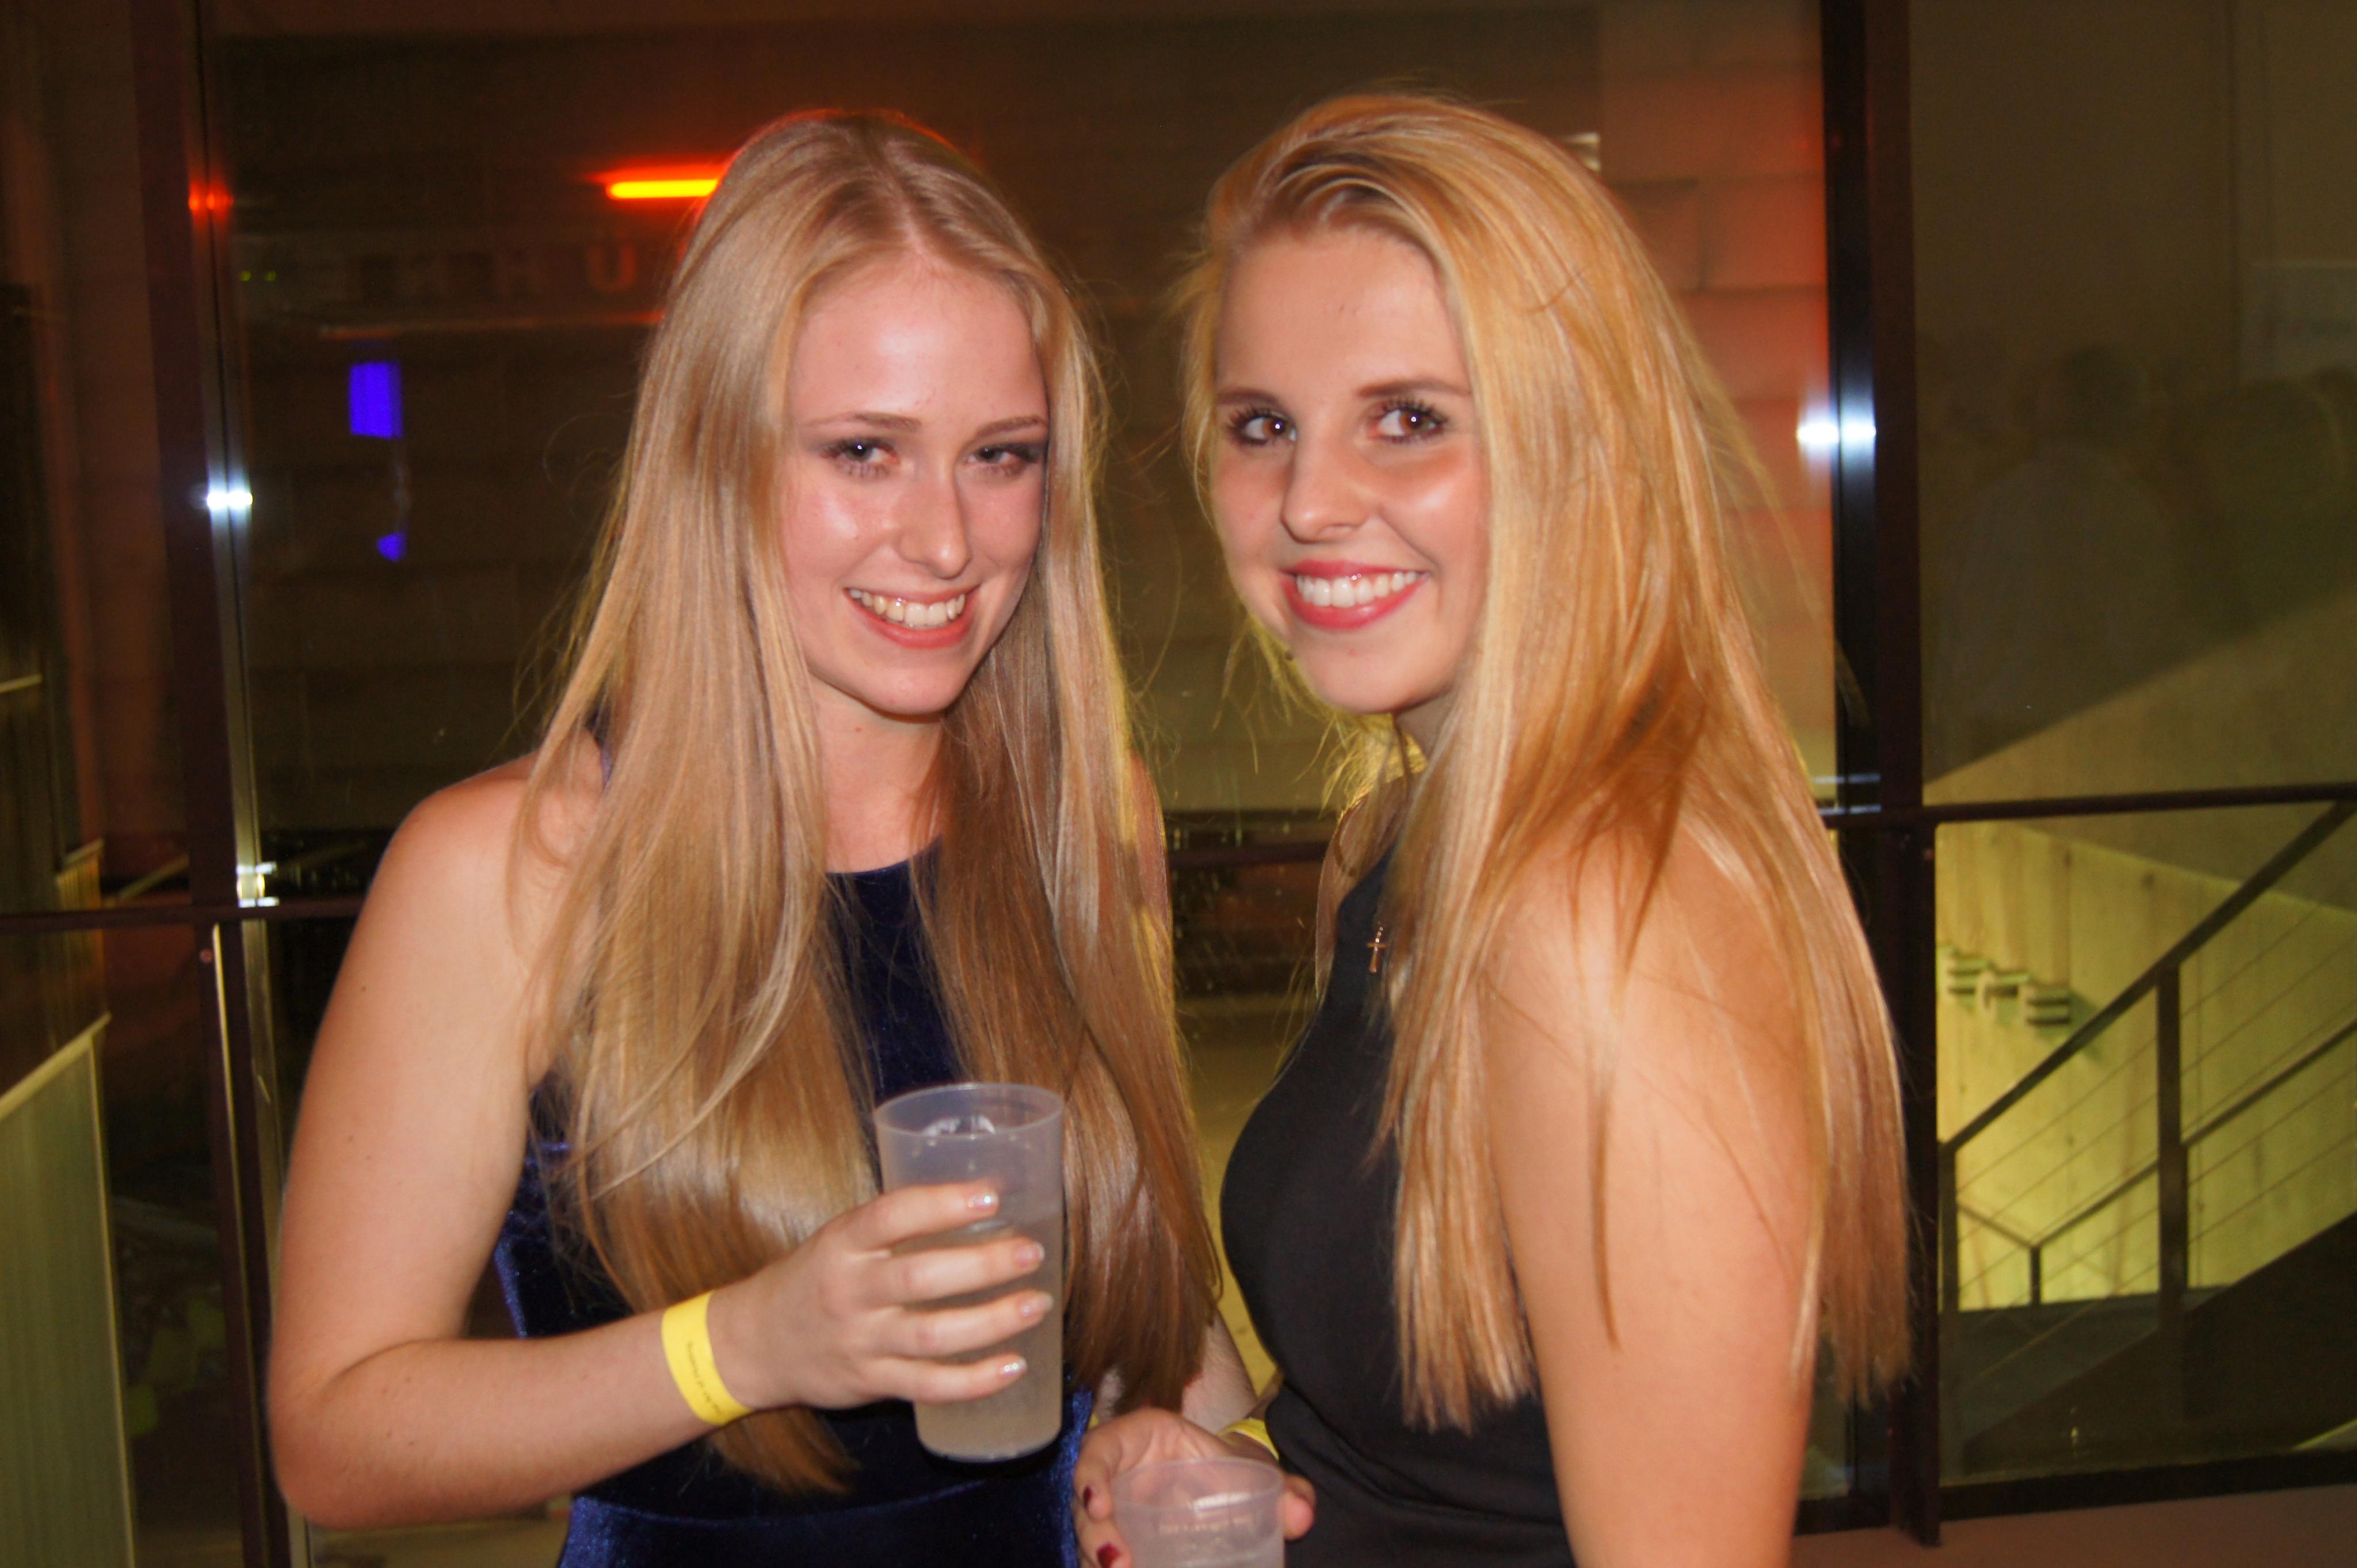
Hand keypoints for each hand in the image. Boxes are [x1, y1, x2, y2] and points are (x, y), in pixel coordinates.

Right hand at [705, 1181, 1051, 1412]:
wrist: (753, 1343)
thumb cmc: (816, 1279)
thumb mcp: (841, 1239)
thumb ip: (896, 1226)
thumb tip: (984, 1199)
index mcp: (842, 1243)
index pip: (892, 1216)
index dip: (943, 1204)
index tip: (992, 1194)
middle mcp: (850, 1291)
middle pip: (921, 1278)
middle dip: (983, 1266)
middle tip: (1031, 1252)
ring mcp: (860, 1340)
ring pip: (931, 1335)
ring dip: (991, 1322)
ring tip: (1037, 1305)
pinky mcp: (870, 1381)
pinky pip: (928, 1385)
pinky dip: (974, 1380)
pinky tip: (1013, 1367)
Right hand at [1072, 1408, 1314, 1566]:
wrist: (1229, 1493)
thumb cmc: (1228, 1471)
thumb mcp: (1252, 1472)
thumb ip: (1284, 1489)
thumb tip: (1302, 1513)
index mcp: (1139, 1439)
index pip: (1100, 1447)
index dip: (1090, 1473)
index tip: (1098, 1505)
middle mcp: (1116, 1475)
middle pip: (1086, 1502)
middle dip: (1095, 1535)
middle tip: (1119, 1564)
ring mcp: (1112, 1512)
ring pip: (1089, 1537)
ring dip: (1097, 1559)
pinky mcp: (1116, 1542)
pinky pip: (1101, 1558)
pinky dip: (1105, 1566)